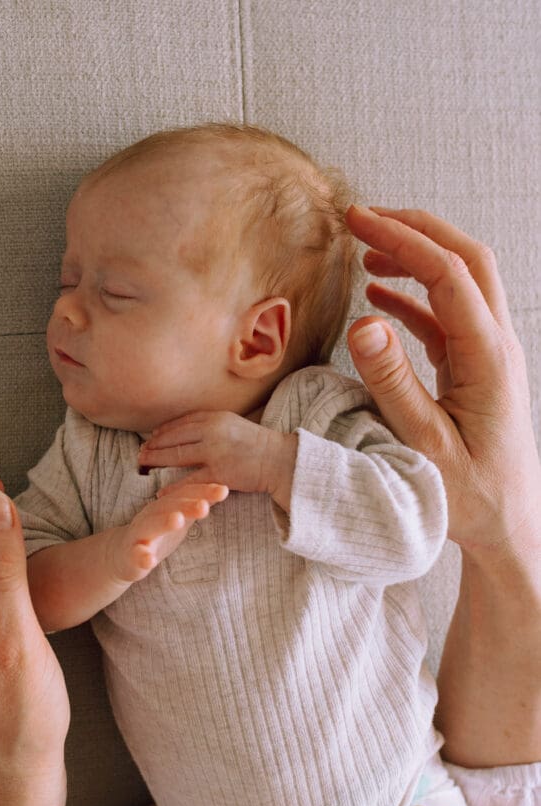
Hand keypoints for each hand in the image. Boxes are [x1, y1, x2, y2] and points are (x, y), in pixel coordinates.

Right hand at [109, 481, 228, 582]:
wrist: (122, 554)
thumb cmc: (156, 534)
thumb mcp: (179, 518)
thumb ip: (196, 506)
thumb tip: (223, 489)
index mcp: (164, 506)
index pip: (185, 495)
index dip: (203, 492)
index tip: (223, 490)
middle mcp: (151, 516)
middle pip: (168, 507)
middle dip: (186, 505)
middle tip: (204, 506)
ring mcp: (138, 535)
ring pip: (149, 526)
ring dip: (164, 522)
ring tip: (178, 520)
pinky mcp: (130, 556)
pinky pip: (135, 556)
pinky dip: (142, 557)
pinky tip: (150, 561)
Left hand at [139, 411, 297, 511]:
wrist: (280, 460)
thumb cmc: (258, 444)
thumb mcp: (233, 424)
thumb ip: (212, 425)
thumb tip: (187, 430)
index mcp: (215, 417)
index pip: (180, 422)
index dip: (162, 431)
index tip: (150, 438)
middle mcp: (213, 431)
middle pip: (174, 437)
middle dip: (154, 445)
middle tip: (140, 453)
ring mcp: (215, 452)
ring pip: (178, 455)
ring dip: (157, 460)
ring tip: (143, 465)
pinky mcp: (220, 473)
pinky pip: (190, 480)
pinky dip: (173, 486)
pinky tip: (160, 491)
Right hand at [345, 205, 540, 556]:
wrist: (507, 526)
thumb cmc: (469, 495)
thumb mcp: (423, 443)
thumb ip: (393, 382)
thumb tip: (363, 321)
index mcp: (487, 357)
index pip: (447, 274)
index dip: (403, 239)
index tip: (358, 221)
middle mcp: (495, 346)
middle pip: (465, 260)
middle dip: (415, 229)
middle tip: (363, 218)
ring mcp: (488, 356)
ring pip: (459, 283)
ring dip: (415, 259)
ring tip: (365, 250)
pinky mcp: (475, 370)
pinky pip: (445, 318)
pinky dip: (413, 297)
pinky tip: (378, 296)